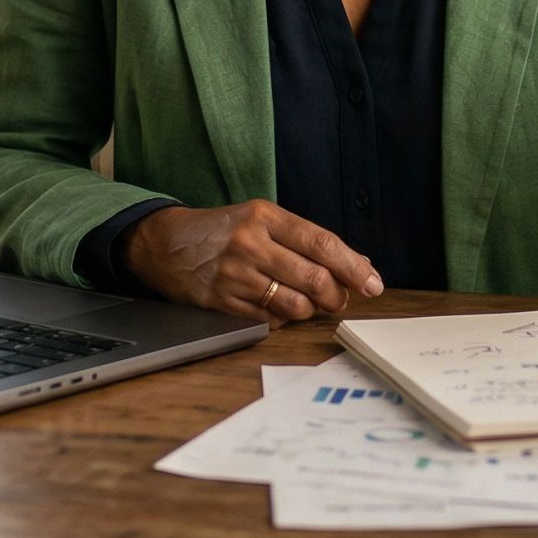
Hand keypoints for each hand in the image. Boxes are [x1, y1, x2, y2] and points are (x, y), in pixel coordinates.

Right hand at [121, 200, 382, 324]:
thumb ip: (306, 240)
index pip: (321, 243)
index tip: (373, 283)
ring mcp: (235, 275)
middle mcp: (251, 244)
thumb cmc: (223, 230)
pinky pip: (270, 320)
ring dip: (312, 310)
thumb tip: (357, 263)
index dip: (353, 266)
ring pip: (295, 304)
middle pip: (314, 278)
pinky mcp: (223, 302)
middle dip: (337, 295)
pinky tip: (281, 308)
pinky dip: (285, 318)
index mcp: (265, 217)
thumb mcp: (262, 220)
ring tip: (310, 303)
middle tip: (341, 299)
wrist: (165, 244)